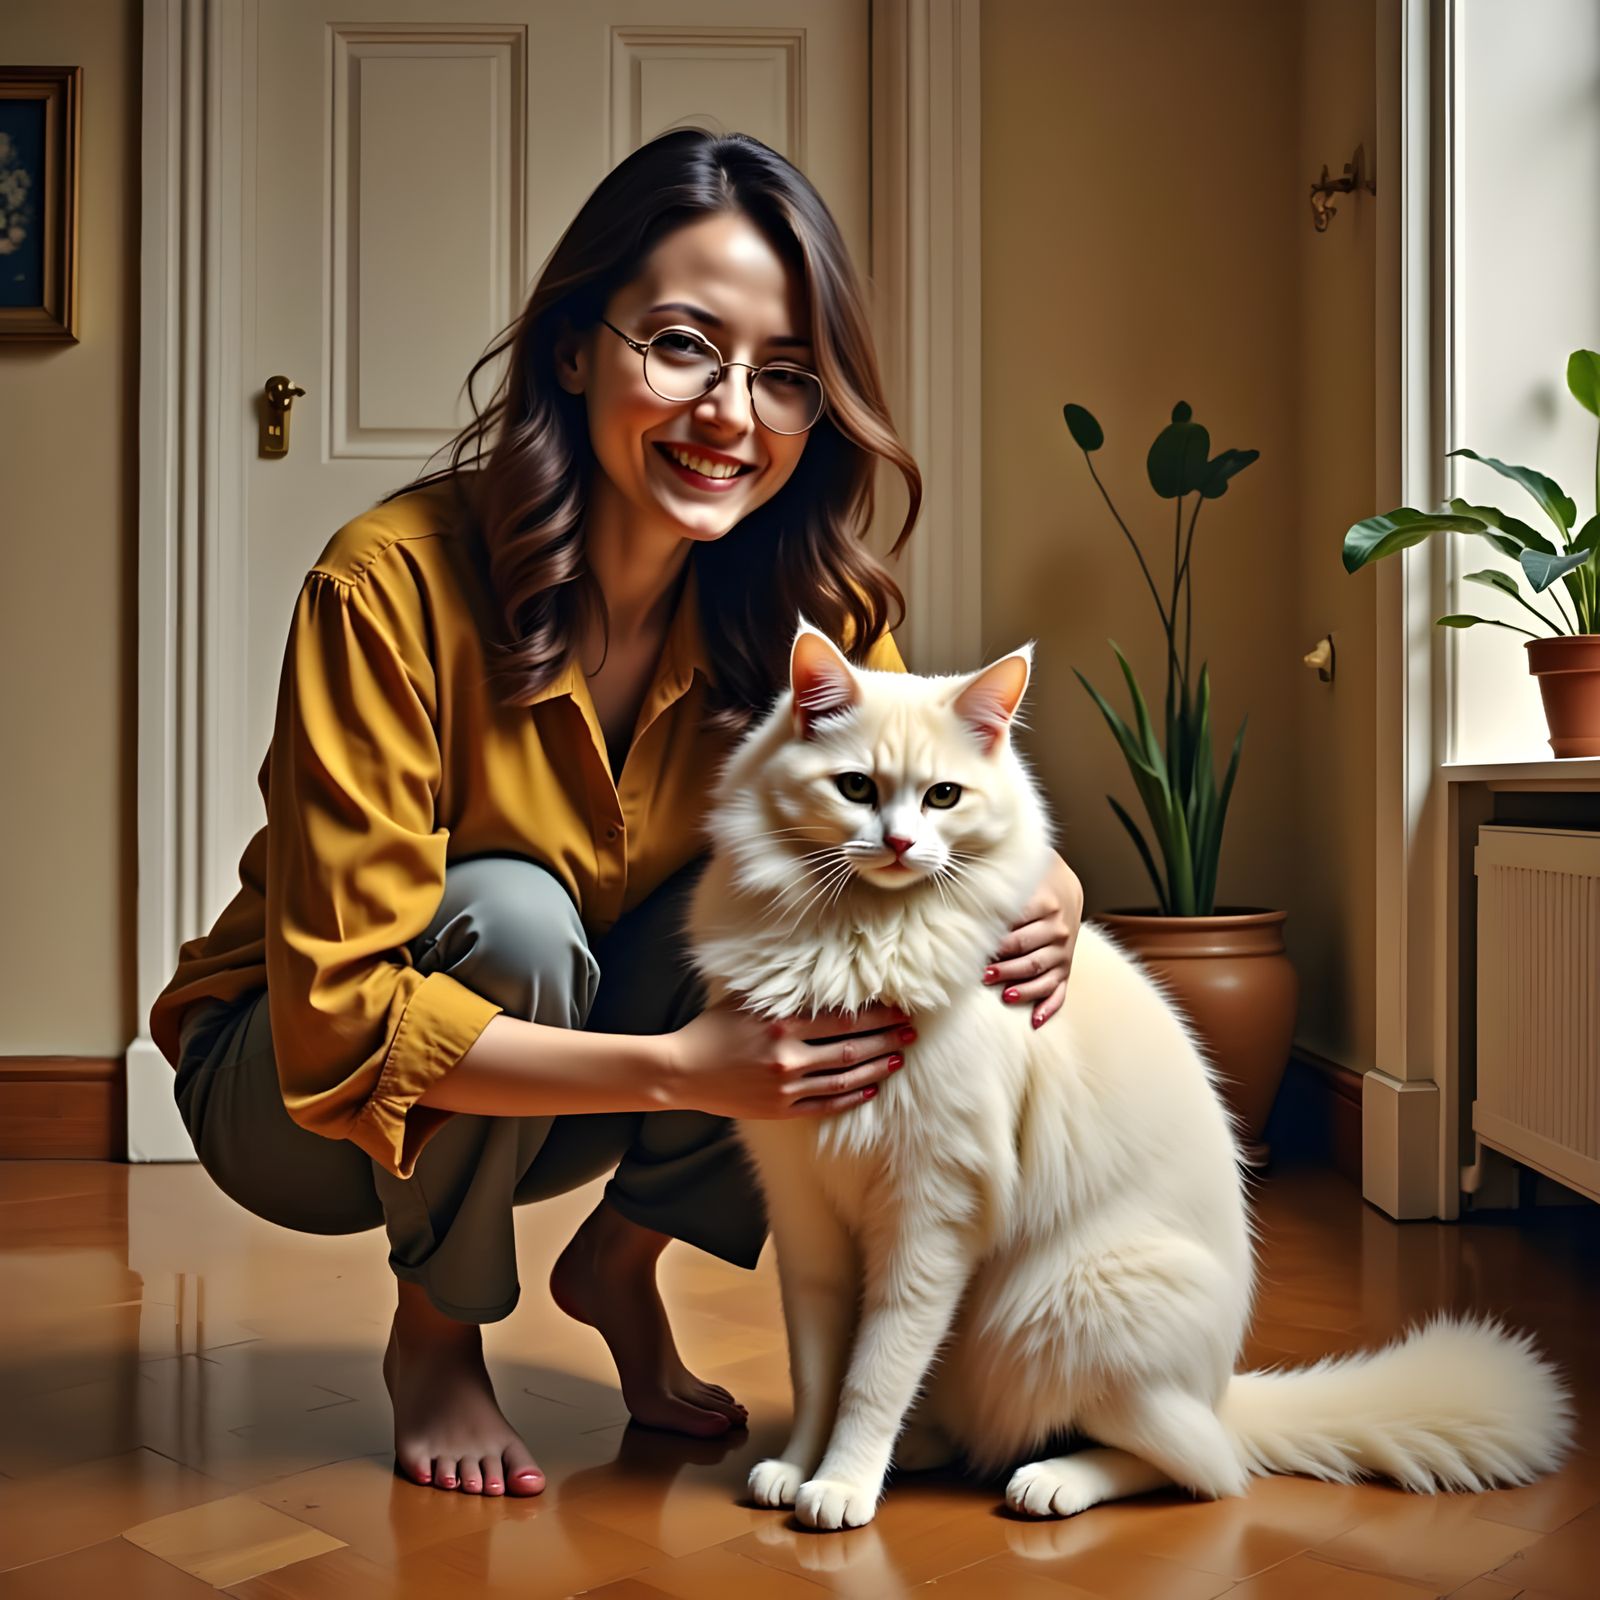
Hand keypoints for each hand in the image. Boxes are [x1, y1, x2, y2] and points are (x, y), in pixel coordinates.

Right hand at [665, 997, 915, 1118]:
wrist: (682, 1071)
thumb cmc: (713, 1030)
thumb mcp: (748, 1004)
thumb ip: (786, 998)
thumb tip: (825, 987)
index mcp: (783, 1026)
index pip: (844, 1020)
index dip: (877, 1016)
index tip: (899, 1010)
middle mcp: (789, 1058)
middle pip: (853, 1049)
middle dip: (887, 1040)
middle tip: (912, 1033)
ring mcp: (786, 1088)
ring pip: (845, 1078)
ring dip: (877, 1068)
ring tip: (899, 1059)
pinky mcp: (781, 1110)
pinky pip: (826, 1104)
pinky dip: (852, 1096)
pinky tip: (871, 1088)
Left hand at [981, 855, 1082, 1028]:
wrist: (1065, 889)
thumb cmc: (1032, 883)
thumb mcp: (1021, 874)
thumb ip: (997, 879)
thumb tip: (961, 879)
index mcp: (1045, 903)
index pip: (1018, 925)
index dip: (997, 939)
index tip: (978, 948)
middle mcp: (1058, 929)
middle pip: (1028, 951)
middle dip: (1005, 965)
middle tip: (982, 973)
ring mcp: (1064, 952)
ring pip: (1042, 972)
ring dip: (1022, 986)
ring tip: (1003, 994)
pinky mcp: (1066, 968)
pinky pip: (1060, 992)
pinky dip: (1049, 1007)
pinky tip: (1034, 1021)